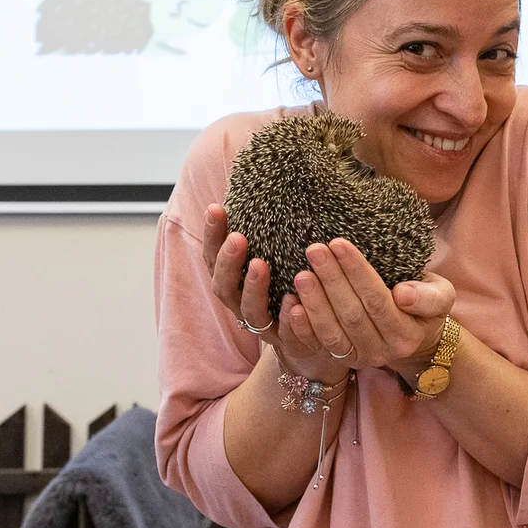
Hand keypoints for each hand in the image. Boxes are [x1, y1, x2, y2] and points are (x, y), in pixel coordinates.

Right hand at [202, 204, 348, 381]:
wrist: (315, 342)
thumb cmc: (291, 290)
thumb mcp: (278, 258)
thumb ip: (270, 232)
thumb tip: (267, 183)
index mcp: (236, 283)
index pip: (214, 257)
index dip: (212, 235)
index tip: (216, 208)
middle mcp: (243, 305)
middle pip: (223, 286)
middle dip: (227, 261)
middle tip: (238, 238)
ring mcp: (265, 327)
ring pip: (250, 312)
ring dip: (252, 288)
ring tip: (260, 264)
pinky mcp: (290, 343)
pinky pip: (286, 334)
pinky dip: (287, 318)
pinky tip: (293, 302)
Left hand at [287, 237, 454, 372]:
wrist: (416, 338)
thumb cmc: (425, 305)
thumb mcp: (441, 296)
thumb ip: (429, 297)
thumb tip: (403, 294)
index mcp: (405, 334)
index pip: (377, 300)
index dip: (356, 272)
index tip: (339, 244)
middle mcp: (381, 351)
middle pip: (351, 314)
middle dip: (331, 280)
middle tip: (314, 250)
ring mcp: (359, 358)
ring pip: (332, 332)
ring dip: (314, 302)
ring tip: (301, 274)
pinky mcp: (341, 359)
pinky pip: (318, 345)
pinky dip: (303, 328)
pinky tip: (292, 305)